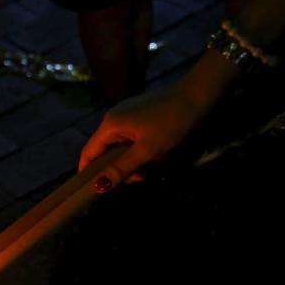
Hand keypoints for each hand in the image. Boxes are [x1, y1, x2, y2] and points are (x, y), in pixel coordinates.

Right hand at [79, 81, 208, 188]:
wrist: (198, 94)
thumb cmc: (172, 121)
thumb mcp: (148, 149)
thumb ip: (122, 168)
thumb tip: (98, 187)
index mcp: (110, 125)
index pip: (88, 152)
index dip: (86, 172)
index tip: (90, 190)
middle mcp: (113, 118)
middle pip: (104, 151)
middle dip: (117, 168)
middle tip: (138, 178)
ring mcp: (126, 115)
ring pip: (119, 146)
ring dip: (131, 160)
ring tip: (151, 166)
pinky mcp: (138, 114)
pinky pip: (130, 138)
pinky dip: (137, 149)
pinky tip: (155, 153)